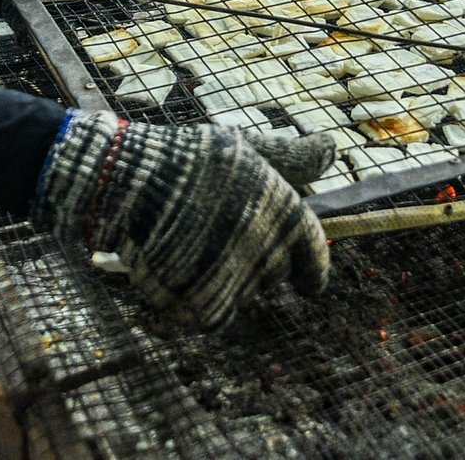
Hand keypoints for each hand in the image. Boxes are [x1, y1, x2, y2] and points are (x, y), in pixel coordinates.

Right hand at [35, 112, 332, 329]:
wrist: (132, 184)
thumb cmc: (189, 161)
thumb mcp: (246, 150)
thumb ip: (290, 158)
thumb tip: (331, 149)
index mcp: (290, 217)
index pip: (315, 256)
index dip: (313, 271)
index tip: (309, 283)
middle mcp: (272, 255)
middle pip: (272, 273)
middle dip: (251, 259)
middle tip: (215, 235)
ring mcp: (240, 285)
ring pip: (238, 293)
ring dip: (218, 278)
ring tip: (186, 245)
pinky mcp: (205, 309)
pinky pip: (204, 316)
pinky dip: (186, 305)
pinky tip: (167, 279)